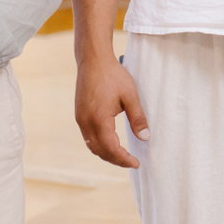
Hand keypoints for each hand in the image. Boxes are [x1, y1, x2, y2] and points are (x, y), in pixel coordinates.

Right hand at [75, 53, 148, 168]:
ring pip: (92, 146)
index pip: (111, 149)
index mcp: (99, 120)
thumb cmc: (113, 75)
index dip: (124, 159)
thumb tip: (145, 138)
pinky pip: (88, 137)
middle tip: (131, 162)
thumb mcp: (130, 95)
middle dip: (116, 160)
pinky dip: (99, 145)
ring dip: (106, 154)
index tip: (136, 163)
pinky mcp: (79, 114)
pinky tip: (110, 142)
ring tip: (122, 155)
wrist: (93, 60)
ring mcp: (80, 119)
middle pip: (100, 151)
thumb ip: (138, 118)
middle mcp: (86, 122)